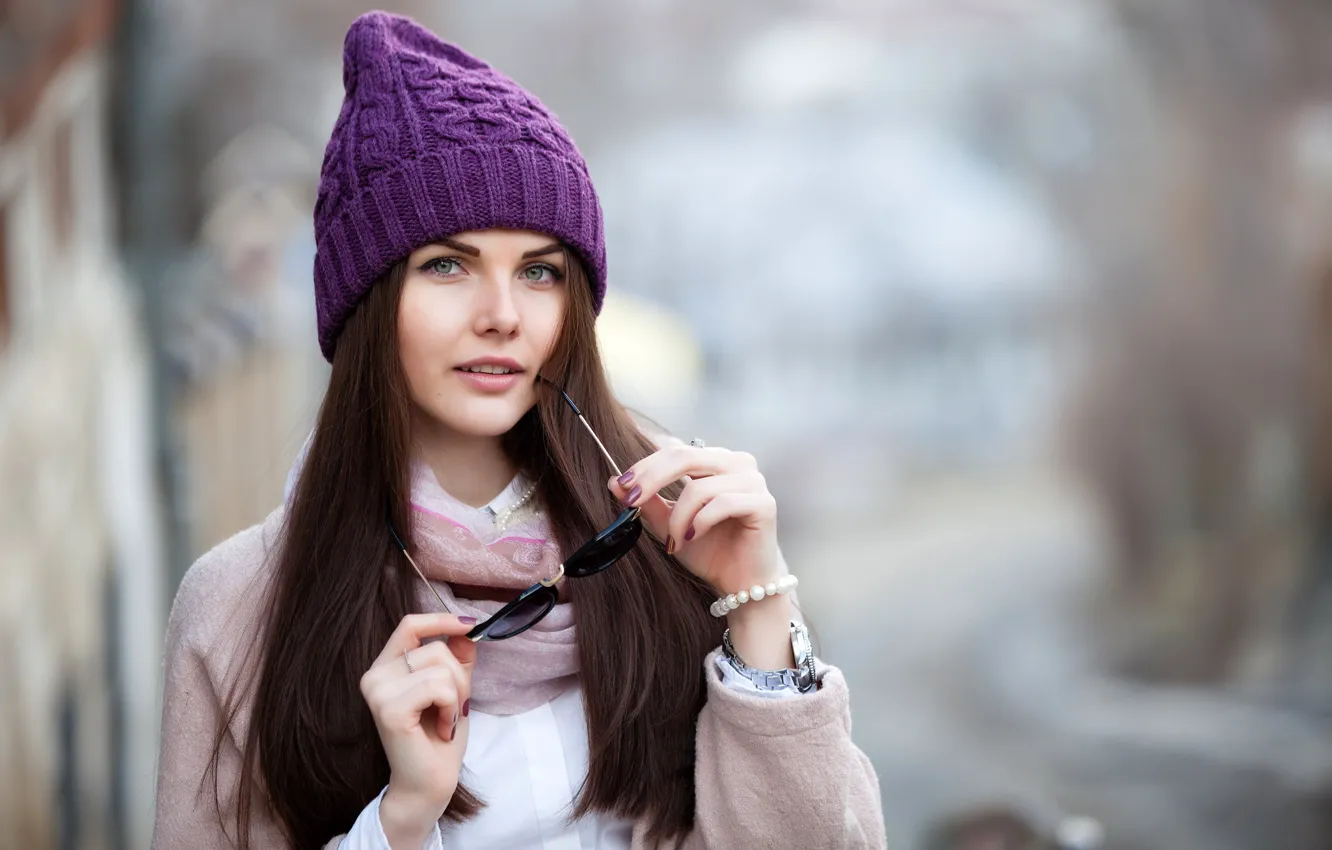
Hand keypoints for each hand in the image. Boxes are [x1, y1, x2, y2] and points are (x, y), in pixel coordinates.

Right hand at [359, 613, 475, 847]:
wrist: (429, 785)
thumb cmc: (439, 740)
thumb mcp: (453, 690)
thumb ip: (456, 659)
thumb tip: (467, 629)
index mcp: (386, 668)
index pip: (409, 625)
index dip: (441, 619)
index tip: (470, 624)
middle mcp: (374, 676)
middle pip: (435, 647)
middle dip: (459, 676)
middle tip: (453, 708)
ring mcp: (378, 692)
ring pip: (440, 665)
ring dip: (456, 694)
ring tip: (445, 720)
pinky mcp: (388, 709)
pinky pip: (438, 686)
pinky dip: (450, 706)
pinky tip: (442, 728)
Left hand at [608, 442, 781, 600]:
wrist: (740, 583)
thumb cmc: (709, 551)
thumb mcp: (670, 525)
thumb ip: (648, 502)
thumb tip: (614, 482)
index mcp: (715, 461)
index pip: (675, 449)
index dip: (646, 464)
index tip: (622, 483)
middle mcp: (737, 463)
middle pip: (684, 456)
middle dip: (651, 479)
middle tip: (631, 501)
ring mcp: (753, 481)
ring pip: (699, 487)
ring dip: (678, 518)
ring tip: (673, 541)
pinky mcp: (764, 503)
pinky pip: (722, 504)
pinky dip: (699, 523)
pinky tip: (691, 538)